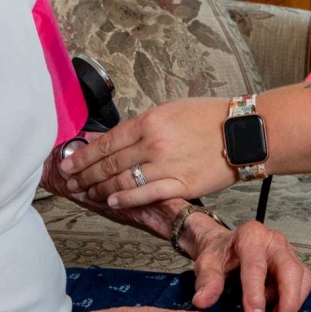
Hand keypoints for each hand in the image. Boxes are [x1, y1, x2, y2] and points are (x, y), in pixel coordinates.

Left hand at [60, 98, 234, 207]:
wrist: (242, 132)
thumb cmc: (208, 117)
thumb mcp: (169, 109)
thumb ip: (139, 126)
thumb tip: (110, 138)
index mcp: (149, 122)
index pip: (106, 142)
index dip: (83, 155)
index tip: (67, 162)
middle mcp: (153, 144)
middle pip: (109, 164)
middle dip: (85, 175)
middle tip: (70, 182)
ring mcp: (167, 166)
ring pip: (122, 182)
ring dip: (100, 190)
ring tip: (87, 193)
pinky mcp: (181, 185)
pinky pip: (146, 195)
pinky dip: (125, 200)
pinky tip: (111, 202)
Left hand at [188, 219, 310, 311]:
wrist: (225, 245)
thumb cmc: (218, 254)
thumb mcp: (206, 263)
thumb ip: (206, 280)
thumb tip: (203, 300)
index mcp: (251, 235)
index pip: (256, 266)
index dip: (256, 294)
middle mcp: (274, 240)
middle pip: (290, 269)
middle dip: (289, 299)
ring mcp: (287, 251)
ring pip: (302, 276)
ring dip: (294, 301)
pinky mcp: (294, 263)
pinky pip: (303, 282)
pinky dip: (295, 300)